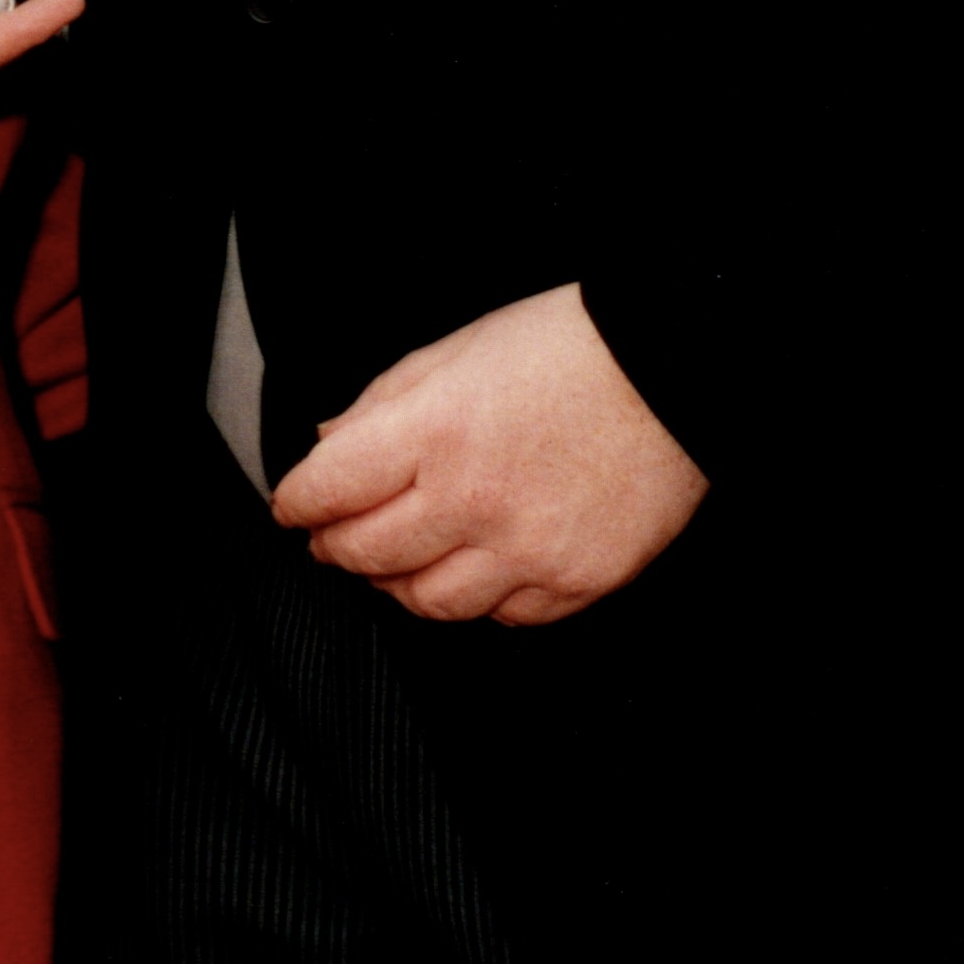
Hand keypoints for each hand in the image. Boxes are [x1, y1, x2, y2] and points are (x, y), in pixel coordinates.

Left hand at [270, 283, 705, 627]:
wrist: (672, 370)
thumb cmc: (567, 347)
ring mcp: (527, 549)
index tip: (292, 506)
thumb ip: (384, 401)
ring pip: (430, 602)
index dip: (297, 501)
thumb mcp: (455, 348)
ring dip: (397, 584)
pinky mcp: (576, 581)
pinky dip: (477, 599)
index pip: (331, 488)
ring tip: (392, 564)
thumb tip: (331, 444)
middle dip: (335, 548)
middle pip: (369, 554)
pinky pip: (505, 616)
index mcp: (434, 429)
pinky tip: (470, 570)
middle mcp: (473, 499)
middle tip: (329, 540)